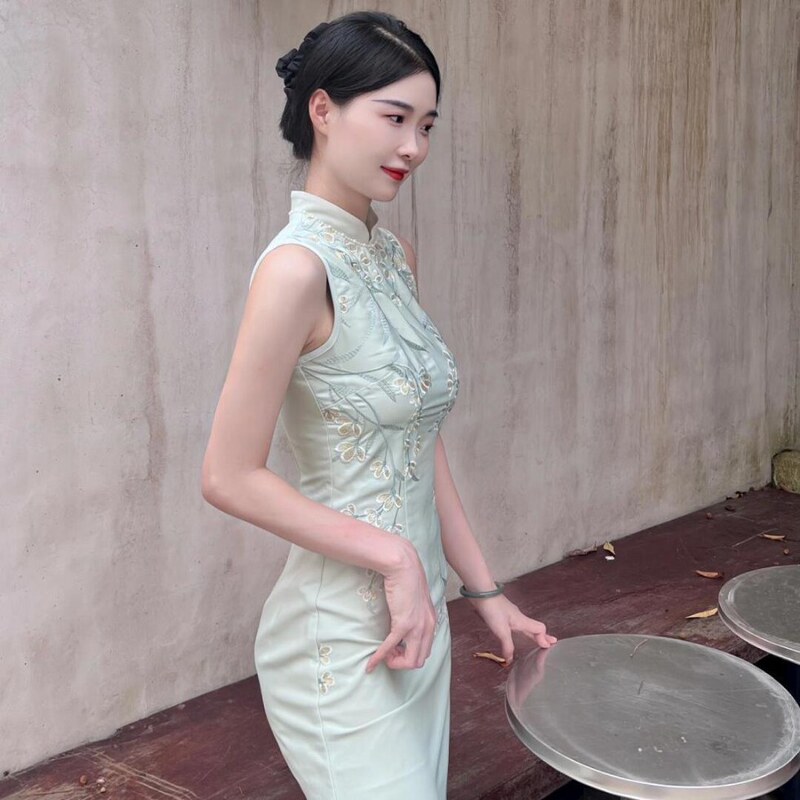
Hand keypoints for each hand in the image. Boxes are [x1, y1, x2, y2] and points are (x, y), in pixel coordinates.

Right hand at [366, 541, 436, 672]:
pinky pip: (390, 647)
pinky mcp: (403, 623)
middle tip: (389, 653)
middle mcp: (428, 627)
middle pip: (419, 660)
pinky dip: (379, 657)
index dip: (409, 655)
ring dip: (395, 662)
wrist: (403, 565)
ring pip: (411, 661)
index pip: (425, 651)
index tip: (396, 648)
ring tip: (384, 655)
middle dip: (402, 662)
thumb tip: (403, 625)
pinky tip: (370, 663)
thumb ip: (415, 614)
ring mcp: (417, 627)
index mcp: (431, 622)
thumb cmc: (407, 579)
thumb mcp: (416, 600)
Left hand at [468, 594, 556, 664]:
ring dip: (532, 632)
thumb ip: (507, 645)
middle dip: (542, 636)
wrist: (481, 593)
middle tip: (549, 643)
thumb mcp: (501, 631)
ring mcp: (510, 614)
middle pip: (534, 627)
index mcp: (522, 621)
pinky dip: (521, 629)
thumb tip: (510, 660)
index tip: (548, 647)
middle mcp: (518, 617)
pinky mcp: (502, 612)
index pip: (539, 629)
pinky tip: (514, 631)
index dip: (544, 638)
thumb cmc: (493, 610)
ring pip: (525, 625)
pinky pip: (516, 623)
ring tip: (534, 639)